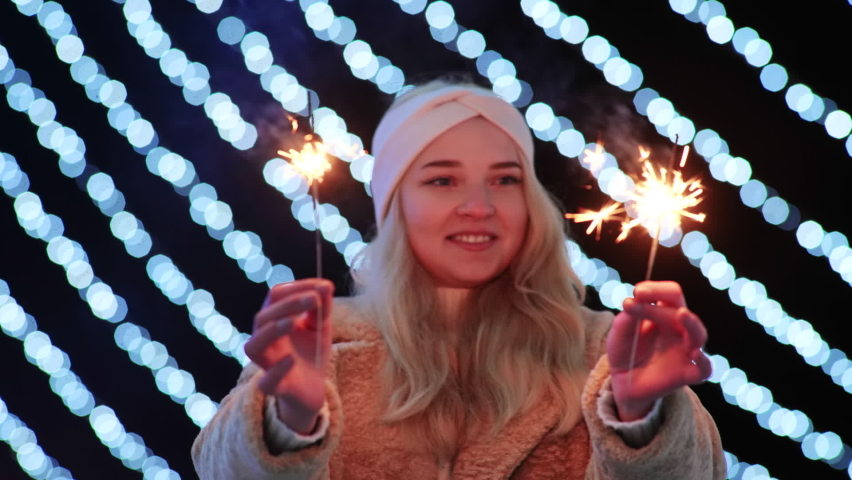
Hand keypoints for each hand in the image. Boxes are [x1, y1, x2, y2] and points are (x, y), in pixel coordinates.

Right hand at [243, 278, 333, 433]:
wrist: (313, 389)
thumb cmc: (311, 352)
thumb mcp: (320, 326)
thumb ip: (322, 307)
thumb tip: (326, 285)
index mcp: (273, 320)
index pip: (275, 296)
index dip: (296, 288)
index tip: (322, 286)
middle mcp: (264, 340)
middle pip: (263, 317)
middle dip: (289, 305)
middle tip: (314, 299)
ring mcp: (266, 364)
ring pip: (254, 346)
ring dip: (272, 331)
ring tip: (293, 323)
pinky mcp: (274, 387)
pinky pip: (266, 381)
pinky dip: (277, 369)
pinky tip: (291, 359)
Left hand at [607, 281, 711, 420]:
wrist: (623, 382)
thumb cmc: (625, 350)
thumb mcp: (620, 332)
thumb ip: (626, 319)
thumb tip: (631, 302)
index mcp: (665, 313)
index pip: (671, 294)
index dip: (657, 289)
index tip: (638, 292)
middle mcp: (680, 330)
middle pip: (680, 309)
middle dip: (657, 308)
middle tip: (636, 304)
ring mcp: (686, 351)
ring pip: (699, 334)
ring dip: (692, 323)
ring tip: (682, 314)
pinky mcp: (687, 373)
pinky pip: (704, 369)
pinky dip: (704, 361)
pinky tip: (695, 354)